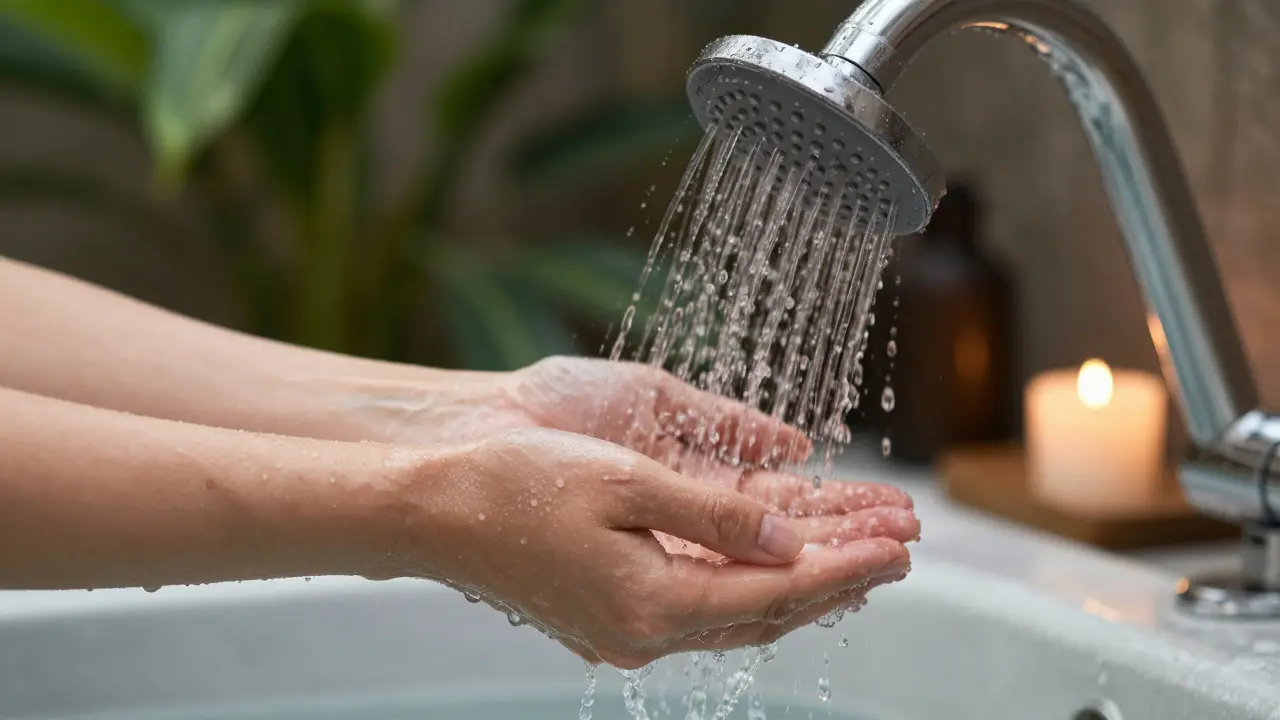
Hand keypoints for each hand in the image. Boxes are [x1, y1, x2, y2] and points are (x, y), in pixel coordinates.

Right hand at [378, 428, 914, 668]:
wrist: (433, 509)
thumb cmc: (516, 485)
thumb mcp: (628, 484)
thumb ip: (717, 518)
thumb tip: (791, 543)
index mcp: (654, 604)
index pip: (779, 591)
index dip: (847, 566)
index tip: (901, 545)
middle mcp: (646, 631)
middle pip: (768, 609)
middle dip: (838, 577)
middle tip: (898, 549)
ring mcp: (626, 628)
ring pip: (739, 608)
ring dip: (800, 580)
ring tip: (855, 554)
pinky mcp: (610, 613)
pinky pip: (704, 601)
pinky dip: (751, 579)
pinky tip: (773, 560)